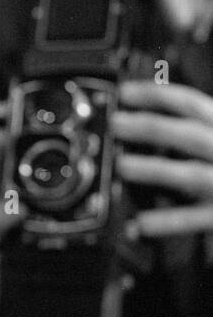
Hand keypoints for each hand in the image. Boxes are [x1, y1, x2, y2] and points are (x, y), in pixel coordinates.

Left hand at [112, 79, 212, 237]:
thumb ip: (201, 123)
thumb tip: (157, 104)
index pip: (192, 103)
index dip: (156, 95)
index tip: (124, 93)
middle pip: (189, 135)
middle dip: (151, 127)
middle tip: (115, 125)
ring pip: (192, 175)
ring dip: (156, 170)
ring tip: (123, 167)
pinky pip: (198, 220)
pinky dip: (169, 222)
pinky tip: (140, 223)